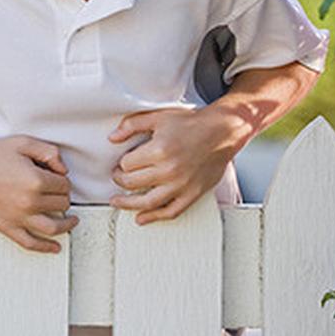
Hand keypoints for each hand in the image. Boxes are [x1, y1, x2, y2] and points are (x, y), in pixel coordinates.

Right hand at [0, 136, 75, 252]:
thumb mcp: (21, 142)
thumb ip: (48, 152)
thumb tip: (63, 169)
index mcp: (36, 180)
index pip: (64, 185)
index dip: (62, 179)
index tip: (55, 176)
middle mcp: (30, 202)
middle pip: (61, 204)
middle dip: (62, 196)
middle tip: (56, 191)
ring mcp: (19, 217)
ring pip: (53, 227)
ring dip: (66, 225)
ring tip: (71, 221)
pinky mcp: (7, 227)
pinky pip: (31, 243)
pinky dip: (46, 248)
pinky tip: (55, 247)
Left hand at [108, 106, 240, 224]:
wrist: (221, 132)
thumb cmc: (191, 124)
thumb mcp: (156, 117)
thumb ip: (131, 125)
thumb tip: (112, 138)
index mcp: (159, 150)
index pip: (126, 164)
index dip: (120, 163)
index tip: (121, 162)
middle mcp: (170, 170)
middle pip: (132, 183)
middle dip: (120, 180)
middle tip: (117, 177)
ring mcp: (181, 185)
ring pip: (147, 202)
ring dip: (128, 204)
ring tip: (117, 202)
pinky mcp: (192, 194)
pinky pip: (171, 211)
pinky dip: (154, 217)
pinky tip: (141, 218)